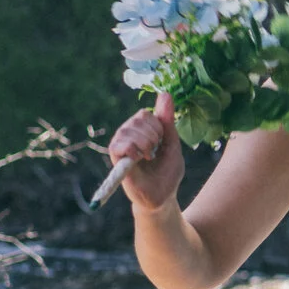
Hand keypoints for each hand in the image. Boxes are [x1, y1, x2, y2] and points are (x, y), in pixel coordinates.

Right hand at [108, 93, 183, 210]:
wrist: (163, 195)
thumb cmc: (167, 171)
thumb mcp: (172, 143)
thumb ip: (167, 120)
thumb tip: (165, 93)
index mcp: (140, 131)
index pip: (146, 114)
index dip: (158, 126)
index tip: (162, 142)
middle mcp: (127, 136)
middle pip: (138, 119)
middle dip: (154, 134)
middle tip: (155, 151)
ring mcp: (120, 147)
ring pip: (129, 130)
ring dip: (146, 143)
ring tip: (148, 157)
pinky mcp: (116, 160)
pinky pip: (119, 145)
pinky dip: (133, 149)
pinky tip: (140, 158)